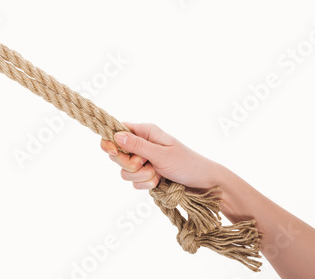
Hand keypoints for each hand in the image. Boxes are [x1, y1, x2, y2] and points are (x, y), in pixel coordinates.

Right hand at [100, 122, 224, 189]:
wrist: (204, 183)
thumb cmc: (187, 164)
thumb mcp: (161, 154)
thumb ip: (138, 146)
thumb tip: (116, 135)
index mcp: (146, 132)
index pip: (117, 130)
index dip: (110, 141)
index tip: (114, 152)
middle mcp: (142, 144)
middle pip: (117, 154)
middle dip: (129, 164)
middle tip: (144, 164)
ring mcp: (144, 160)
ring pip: (125, 170)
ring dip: (140, 176)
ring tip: (157, 175)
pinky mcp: (146, 174)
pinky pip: (134, 182)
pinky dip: (145, 184)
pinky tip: (158, 182)